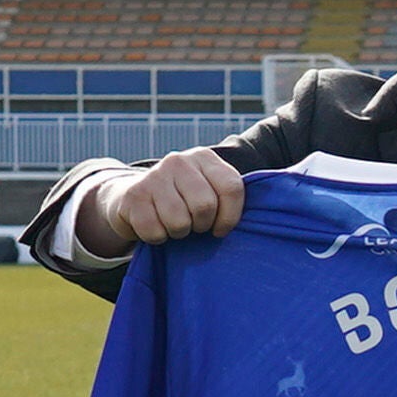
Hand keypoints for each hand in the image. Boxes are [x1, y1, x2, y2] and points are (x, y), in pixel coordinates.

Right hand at [75, 149, 244, 253]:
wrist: (133, 199)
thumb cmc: (182, 201)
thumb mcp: (208, 190)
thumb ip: (229, 197)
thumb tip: (263, 216)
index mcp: (204, 158)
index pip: (232, 188)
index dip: (230, 217)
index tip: (221, 229)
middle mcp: (179, 161)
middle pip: (205, 207)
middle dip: (201, 225)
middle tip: (193, 225)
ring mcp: (153, 176)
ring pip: (179, 223)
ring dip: (178, 233)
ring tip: (173, 224)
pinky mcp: (133, 196)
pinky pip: (155, 232)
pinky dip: (157, 238)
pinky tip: (154, 225)